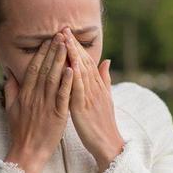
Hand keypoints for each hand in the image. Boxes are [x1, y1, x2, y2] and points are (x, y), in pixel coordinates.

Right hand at [2, 32, 72, 172]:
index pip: (33, 67)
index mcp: (25, 93)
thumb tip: (9, 72)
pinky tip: (73, 69)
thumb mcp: (11, 108)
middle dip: (53, 50)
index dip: (41, 52)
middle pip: (44, 68)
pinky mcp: (56, 115)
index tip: (48, 38)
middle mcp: (34, 96)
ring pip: (54, 78)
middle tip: (61, 33)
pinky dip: (68, 82)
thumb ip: (11, 89)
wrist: (26, 152)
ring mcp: (45, 105)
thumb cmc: (20, 131)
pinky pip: (62, 96)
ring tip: (67, 44)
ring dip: (61, 60)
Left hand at [60, 26, 124, 170]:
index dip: (77, 46)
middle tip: (64, 29)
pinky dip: (75, 78)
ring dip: (73, 56)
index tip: (68, 32)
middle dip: (73, 45)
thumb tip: (106, 60)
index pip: (86, 61)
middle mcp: (95, 88)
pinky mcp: (84, 109)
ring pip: (81, 72)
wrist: (108, 143)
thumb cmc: (103, 122)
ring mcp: (90, 98)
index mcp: (98, 86)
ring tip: (64, 41)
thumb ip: (104, 79)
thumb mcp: (105, 98)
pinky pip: (79, 91)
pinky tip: (70, 67)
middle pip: (83, 62)